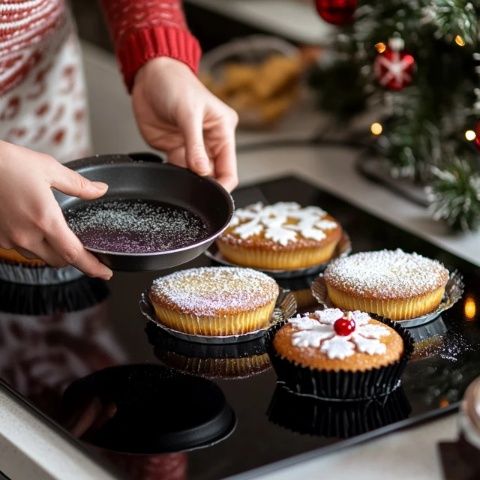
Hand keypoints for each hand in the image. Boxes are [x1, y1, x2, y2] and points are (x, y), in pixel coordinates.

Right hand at [0, 141, 112, 278]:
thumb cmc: (8, 163)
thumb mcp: (49, 168)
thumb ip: (78, 184)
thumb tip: (101, 190)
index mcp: (44, 220)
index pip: (74, 254)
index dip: (93, 267)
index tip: (106, 273)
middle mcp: (27, 235)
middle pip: (59, 260)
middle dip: (75, 258)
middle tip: (86, 250)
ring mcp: (9, 239)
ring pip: (40, 256)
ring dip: (53, 250)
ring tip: (59, 234)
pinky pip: (23, 249)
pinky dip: (34, 243)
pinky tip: (36, 228)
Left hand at [132, 57, 238, 190]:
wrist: (149, 75)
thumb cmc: (174, 83)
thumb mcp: (188, 113)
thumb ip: (195, 145)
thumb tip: (202, 171)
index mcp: (222, 131)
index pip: (229, 168)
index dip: (222, 185)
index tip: (211, 196)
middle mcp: (209, 142)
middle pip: (213, 175)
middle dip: (203, 185)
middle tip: (192, 188)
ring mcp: (192, 147)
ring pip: (195, 175)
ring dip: (188, 181)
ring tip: (180, 177)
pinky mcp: (175, 149)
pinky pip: (178, 169)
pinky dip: (174, 175)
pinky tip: (169, 173)